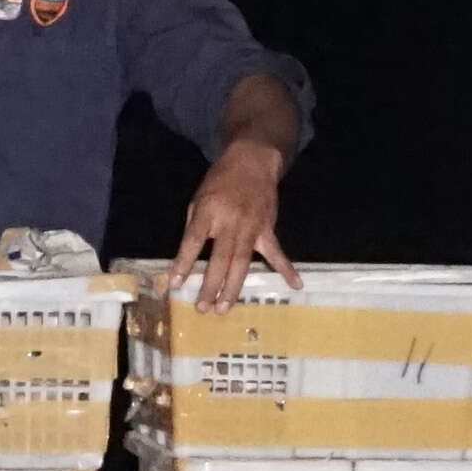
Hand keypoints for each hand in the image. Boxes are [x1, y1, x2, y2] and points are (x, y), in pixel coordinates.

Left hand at [173, 149, 292, 308]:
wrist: (252, 162)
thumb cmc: (220, 182)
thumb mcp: (199, 198)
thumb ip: (195, 225)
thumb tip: (189, 256)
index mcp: (208, 211)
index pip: (193, 240)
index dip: (184, 263)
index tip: (176, 284)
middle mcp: (230, 222)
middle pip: (220, 259)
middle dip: (211, 285)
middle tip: (203, 308)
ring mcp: (251, 228)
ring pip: (242, 262)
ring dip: (233, 287)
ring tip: (224, 308)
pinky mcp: (267, 229)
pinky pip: (277, 252)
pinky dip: (286, 269)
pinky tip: (295, 284)